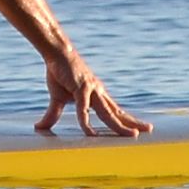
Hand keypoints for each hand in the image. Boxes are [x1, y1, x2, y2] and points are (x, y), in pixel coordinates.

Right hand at [34, 37, 149, 136]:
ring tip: (132, 135)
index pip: (116, 111)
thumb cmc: (60, 73)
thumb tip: (39, 128)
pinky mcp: (80, 89)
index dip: (127, 120)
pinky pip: (84, 110)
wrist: (56, 53)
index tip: (139, 129)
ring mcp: (92, 91)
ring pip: (108, 114)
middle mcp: (99, 94)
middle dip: (132, 123)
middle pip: (118, 113)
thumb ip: (53, 115)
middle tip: (149, 131)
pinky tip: (90, 134)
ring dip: (119, 126)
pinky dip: (87, 123)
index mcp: (97, 95)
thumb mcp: (58, 98)